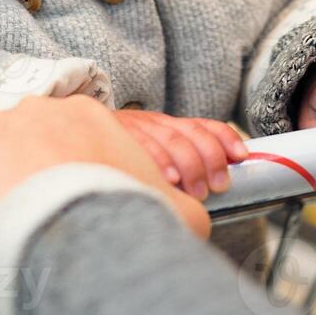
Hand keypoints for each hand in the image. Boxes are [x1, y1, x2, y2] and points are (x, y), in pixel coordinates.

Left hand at [0, 95, 209, 244]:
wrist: (73, 232)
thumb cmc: (123, 220)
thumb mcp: (176, 209)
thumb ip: (181, 205)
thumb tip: (196, 212)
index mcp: (89, 115)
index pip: (69, 139)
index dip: (66, 172)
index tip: (64, 199)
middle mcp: (40, 109)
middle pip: (28, 144)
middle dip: (31, 177)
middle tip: (40, 216)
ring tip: (10, 224)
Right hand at [113, 109, 248, 198]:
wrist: (74, 131)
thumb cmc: (121, 154)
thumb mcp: (152, 150)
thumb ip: (178, 162)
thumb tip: (214, 191)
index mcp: (169, 126)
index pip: (203, 125)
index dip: (225, 138)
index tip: (241, 156)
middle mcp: (155, 124)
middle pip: (190, 134)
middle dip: (209, 159)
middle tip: (217, 185)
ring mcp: (135, 129)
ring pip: (171, 140)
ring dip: (189, 165)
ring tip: (197, 190)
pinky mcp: (116, 137)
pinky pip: (141, 146)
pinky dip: (158, 162)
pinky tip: (167, 179)